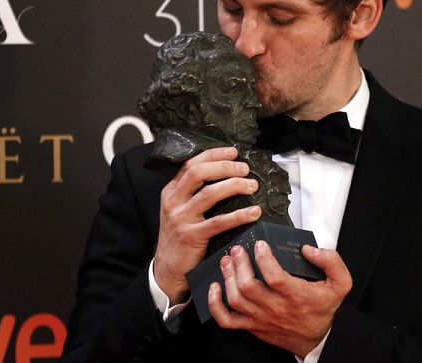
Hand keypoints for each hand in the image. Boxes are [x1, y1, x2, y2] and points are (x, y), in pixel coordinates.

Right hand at [153, 147, 261, 303]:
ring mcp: (181, 219)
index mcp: (171, 192)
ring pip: (209, 194)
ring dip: (234, 185)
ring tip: (252, 186)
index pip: (191, 164)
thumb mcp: (179, 211)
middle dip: (224, 167)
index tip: (233, 151)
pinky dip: (239, 215)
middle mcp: (173, 202)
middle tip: (245, 168)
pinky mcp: (191, 236)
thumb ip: (193, 194)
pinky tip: (254, 213)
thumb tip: (224, 175)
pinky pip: (219, 222)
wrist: (167, 270)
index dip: (213, 155)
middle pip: (198, 173)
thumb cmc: (179, 238)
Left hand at [208, 240, 352, 356]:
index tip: (260, 244)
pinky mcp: (251, 326)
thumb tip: (310, 249)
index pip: (274, 277)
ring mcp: (261, 318)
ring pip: (236, 299)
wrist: (316, 339)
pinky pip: (226, 320)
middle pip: (248, 287)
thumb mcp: (341, 283)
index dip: (263, 259)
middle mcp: (276, 308)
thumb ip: (331, 262)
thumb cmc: (324, 308)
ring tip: (227, 261)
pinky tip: (215, 287)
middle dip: (239, 264)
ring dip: (228, 277)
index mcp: (296, 295)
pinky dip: (215, 304)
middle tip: (238, 249)